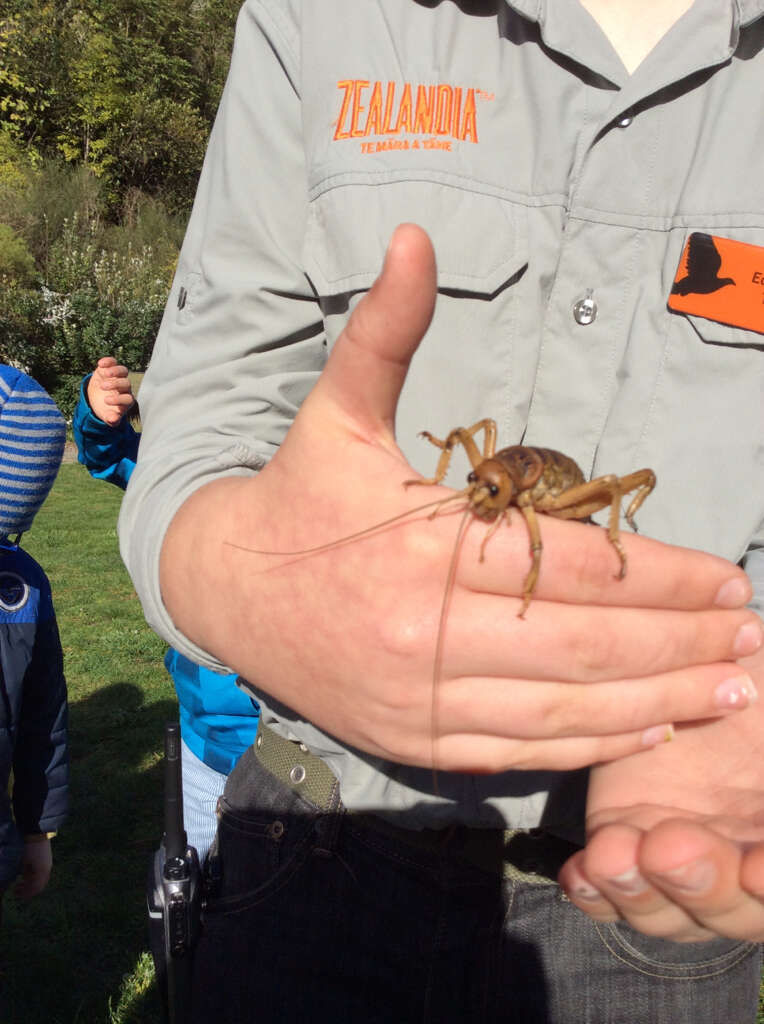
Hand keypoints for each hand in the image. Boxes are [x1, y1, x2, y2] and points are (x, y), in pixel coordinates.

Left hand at [14, 837, 52, 899]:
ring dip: (30, 883)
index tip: (17, 895)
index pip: (36, 889)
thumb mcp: (25, 863)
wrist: (37, 833)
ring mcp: (48, 864)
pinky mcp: (47, 860)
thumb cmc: (29, 848)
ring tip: (19, 883)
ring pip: (40, 880)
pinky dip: (33, 877)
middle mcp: (47, 869)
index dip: (26, 894)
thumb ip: (25, 875)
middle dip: (28, 890)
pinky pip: (41, 873)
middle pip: (39, 886)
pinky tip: (25, 875)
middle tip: (16, 890)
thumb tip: (23, 882)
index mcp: (42, 871)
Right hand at [86, 356, 134, 425]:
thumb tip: (113, 420)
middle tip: (103, 387)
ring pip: (123, 371)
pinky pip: (113, 362)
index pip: (128, 398)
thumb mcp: (106, 415)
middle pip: (126, 383)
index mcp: (126, 400)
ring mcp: (118, 376)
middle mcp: (125, 387)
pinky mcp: (110, 368)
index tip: (106, 401)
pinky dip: (108, 361)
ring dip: (115, 371)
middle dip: (116, 384)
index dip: (119, 399)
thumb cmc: (104, 408)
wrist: (97, 398)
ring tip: (105, 373)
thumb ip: (111, 419)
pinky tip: (100, 364)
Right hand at [160, 224, 761, 772]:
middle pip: (584, 645)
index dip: (659, 574)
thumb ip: (385, 331)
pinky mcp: (412, 738)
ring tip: (727, 690)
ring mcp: (420, 697)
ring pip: (563, 709)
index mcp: (422, 547)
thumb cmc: (296, 495)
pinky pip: (518, 751)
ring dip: (657, 702)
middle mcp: (425, 633)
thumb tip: (414, 237)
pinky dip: (591, 745)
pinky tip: (648, 729)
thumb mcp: (335, 409)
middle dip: (680, 642)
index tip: (727, 577)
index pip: (569, 565)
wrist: (225, 591)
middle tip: (748, 637)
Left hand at [559, 643, 763, 940]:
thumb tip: (759, 777)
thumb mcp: (763, 684)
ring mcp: (686, 851)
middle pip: (738, 912)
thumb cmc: (756, 671)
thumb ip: (760, 716)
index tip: (760, 864)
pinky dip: (598, 889)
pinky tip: (584, 871)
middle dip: (708, 887)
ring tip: (618, 856)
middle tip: (676, 848)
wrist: (704, 645)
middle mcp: (749, 857)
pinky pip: (610, 886)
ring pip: (669, 908)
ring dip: (644, 892)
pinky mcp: (624, 833)